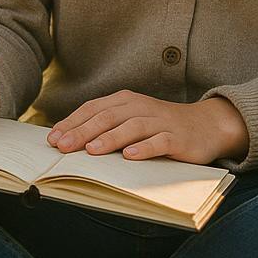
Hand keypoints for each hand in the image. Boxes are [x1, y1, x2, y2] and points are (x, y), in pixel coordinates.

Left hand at [45, 90, 241, 165]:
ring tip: (92, 150)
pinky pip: (159, 141)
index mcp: (125, 101)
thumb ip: (106, 127)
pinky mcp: (177, 137)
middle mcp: (140, 107)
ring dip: (110, 138)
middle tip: (63, 147)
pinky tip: (129, 156)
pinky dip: (144, 148)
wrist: (205, 125)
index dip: (72, 123)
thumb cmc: (160, 126)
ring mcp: (159, 121)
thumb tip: (70, 142)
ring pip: (131, 127)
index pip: (93, 109)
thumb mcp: (131, 121)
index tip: (52, 139)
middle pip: (107, 117)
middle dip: (83, 131)